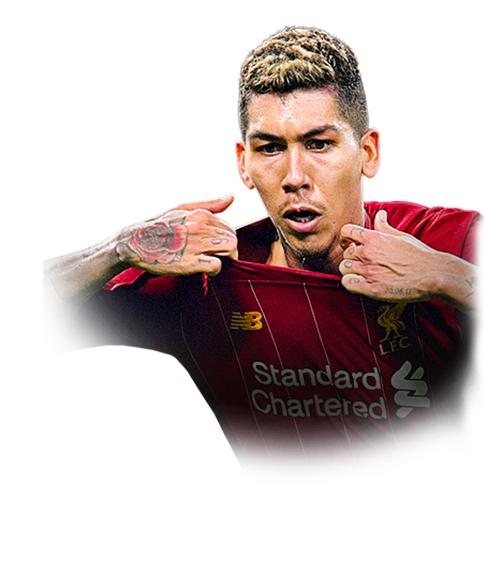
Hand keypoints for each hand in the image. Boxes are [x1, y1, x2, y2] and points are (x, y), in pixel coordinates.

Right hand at [115, 195, 237, 275]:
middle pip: (232, 240)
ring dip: (225, 259)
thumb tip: (232, 198)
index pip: (229, 229)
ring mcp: (196, 244)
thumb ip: (210, 205)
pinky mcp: (190, 262)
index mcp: (201, 214)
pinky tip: (205, 270)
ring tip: (212, 261)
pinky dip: (215, 270)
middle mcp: (201, 227)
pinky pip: (216, 266)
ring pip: (230, 250)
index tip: (215, 248)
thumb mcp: (182, 209)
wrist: (136, 242)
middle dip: (228, 251)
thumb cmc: (160, 226)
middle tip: (215, 257)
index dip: (224, 241)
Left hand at [339, 209, 445, 301]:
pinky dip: (350, 284)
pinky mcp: (370, 287)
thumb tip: (380, 214)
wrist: (433, 274)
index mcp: (374, 238)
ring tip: (363, 275)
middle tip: (362, 264)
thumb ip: (384, 226)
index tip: (351, 245)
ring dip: (351, 272)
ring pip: (343, 268)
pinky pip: (346, 283)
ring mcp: (368, 270)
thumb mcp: (400, 235)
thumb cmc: (419, 255)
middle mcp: (368, 253)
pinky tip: (361, 284)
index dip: (346, 239)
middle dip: (351, 259)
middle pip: (345, 254)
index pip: (346, 231)